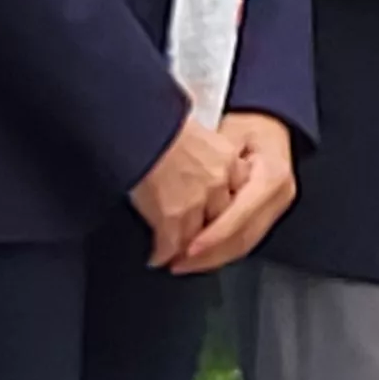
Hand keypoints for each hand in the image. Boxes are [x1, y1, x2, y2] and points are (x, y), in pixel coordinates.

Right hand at [128, 119, 235, 265]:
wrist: (140, 126)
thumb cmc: (159, 122)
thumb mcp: (197, 130)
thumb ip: (205, 150)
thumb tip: (197, 157)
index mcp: (226, 157)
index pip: (238, 192)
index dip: (226, 208)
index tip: (217, 218)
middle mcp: (217, 182)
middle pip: (220, 219)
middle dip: (209, 234)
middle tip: (198, 246)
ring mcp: (196, 201)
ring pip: (196, 238)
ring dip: (185, 250)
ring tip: (176, 258)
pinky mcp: (172, 216)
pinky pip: (169, 245)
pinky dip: (161, 254)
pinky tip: (155, 257)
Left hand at [173, 112, 298, 273]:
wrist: (271, 125)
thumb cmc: (248, 127)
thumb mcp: (227, 135)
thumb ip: (210, 165)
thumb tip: (180, 192)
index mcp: (271, 175)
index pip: (240, 215)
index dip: (213, 236)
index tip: (186, 249)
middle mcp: (279, 196)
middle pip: (243, 238)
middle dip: (209, 256)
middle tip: (177, 263)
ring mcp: (277, 209)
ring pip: (244, 245)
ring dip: (212, 259)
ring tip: (181, 263)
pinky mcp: (268, 217)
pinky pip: (244, 241)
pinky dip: (220, 252)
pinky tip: (198, 255)